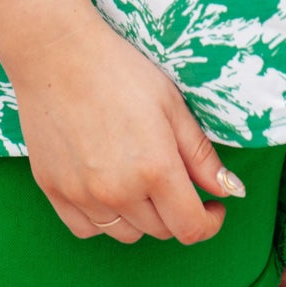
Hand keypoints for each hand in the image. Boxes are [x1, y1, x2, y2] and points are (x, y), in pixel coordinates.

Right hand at [6, 5, 245, 244]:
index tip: (213, 207)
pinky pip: (87, 228)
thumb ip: (201, 155)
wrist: (56, 52)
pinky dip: (104, 219)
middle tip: (174, 177)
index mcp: (155, 169)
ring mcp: (83, 195)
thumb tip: (231, 190)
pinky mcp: (54, 191)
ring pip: (125, 233)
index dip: (210, 223)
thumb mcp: (171, 104)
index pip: (190, 227)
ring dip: (141, 217)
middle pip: (160, 230)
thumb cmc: (117, 69)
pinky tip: (107, 189)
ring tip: (138, 178)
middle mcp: (119, 192)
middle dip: (176, 210)